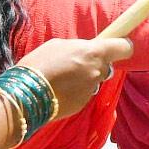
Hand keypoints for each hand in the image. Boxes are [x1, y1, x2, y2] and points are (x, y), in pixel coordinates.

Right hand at [17, 37, 133, 118]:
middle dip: (95, 63)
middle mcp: (97, 71)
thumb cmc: (39, 63)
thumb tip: (87, 50)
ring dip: (85, 77)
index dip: (123, 45)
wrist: (25, 93)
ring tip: (63, 77)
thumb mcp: (58, 45)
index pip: (123, 48)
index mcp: (94, 53)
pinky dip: (76, 90)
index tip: (120, 45)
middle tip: (76, 62)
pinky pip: (84, 93)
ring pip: (95, 80)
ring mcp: (92, 89)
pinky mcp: (83, 103)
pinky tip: (59, 89)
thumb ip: (79, 47)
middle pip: (106, 65)